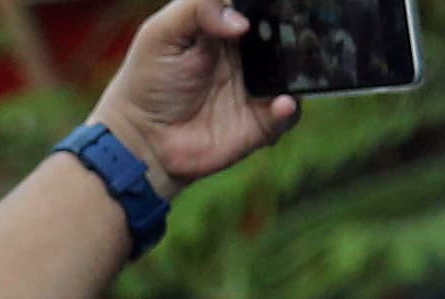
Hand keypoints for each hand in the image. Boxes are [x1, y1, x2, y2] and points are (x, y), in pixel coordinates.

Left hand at [90, 0, 300, 196]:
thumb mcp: (161, 33)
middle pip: (289, 38)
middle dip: (300, 33)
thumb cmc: (147, 82)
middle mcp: (249, 57)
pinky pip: (289, 113)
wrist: (140, 140)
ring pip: (298, 72)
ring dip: (304, 68)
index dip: (277, 7)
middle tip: (301, 30)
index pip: (264, 10)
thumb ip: (198, 8)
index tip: (286, 4)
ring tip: (298, 65)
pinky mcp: (260, 122)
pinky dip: (290, 108)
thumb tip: (241, 21)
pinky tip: (281, 103)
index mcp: (229, 29)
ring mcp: (258, 89)